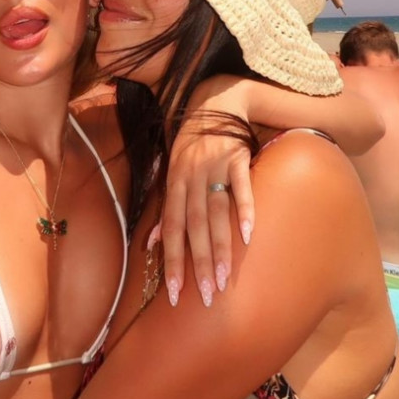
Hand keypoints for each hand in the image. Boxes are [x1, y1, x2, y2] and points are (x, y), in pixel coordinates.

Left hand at [160, 76, 254, 306]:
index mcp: (173, 183)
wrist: (215, 100)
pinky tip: (248, 235)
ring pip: (215, 212)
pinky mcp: (237, 156)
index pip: (171, 228)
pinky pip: (241, 186)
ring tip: (226, 279)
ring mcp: (213, 166)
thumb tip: (150, 243)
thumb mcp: (172, 171)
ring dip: (220, 247)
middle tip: (206, 298)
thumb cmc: (191, 143)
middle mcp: (190, 176)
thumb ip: (165, 208)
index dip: (171, 261)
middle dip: (198, 264)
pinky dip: (245, 209)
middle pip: (193, 226)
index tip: (174, 295)